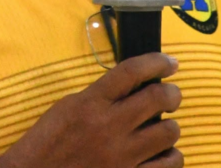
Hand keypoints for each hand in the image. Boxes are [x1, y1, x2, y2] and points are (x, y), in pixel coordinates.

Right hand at [0, 52, 182, 167]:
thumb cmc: (48, 143)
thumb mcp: (68, 108)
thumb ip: (99, 96)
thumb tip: (132, 86)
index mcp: (90, 103)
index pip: (131, 72)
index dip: (156, 62)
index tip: (170, 63)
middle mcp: (109, 127)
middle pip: (158, 98)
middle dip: (172, 93)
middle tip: (171, 95)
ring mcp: (121, 157)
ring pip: (168, 132)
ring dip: (170, 127)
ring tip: (164, 127)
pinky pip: (168, 165)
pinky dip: (171, 156)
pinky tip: (163, 153)